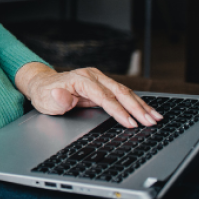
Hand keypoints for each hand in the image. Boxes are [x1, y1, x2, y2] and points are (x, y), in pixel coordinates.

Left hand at [14, 62, 162, 127]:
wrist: (43, 85)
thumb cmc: (45, 94)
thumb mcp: (45, 100)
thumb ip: (56, 99)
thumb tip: (61, 95)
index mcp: (81, 79)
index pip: (104, 96)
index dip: (118, 110)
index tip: (130, 123)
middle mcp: (93, 76)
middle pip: (119, 92)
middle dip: (136, 108)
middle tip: (151, 122)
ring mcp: (99, 79)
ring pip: (125, 92)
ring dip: (141, 105)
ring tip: (156, 118)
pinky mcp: (103, 85)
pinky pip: (122, 94)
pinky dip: (136, 103)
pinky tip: (147, 111)